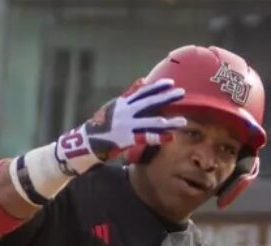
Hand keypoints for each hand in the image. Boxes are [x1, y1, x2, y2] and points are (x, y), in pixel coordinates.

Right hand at [55, 78, 186, 175]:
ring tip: (183, 121)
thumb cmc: (102, 124)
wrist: (87, 141)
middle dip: (166, 98)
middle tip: (182, 93)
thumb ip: (130, 94)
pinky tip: (170, 137)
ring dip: (168, 121)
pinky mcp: (127, 139)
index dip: (157, 87)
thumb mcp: (114, 106)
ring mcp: (127, 125)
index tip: (171, 82)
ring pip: (152, 122)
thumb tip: (142, 81)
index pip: (143, 92)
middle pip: (150, 103)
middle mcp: (127, 112)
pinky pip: (146, 138)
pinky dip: (158, 137)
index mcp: (124, 103)